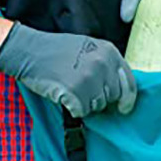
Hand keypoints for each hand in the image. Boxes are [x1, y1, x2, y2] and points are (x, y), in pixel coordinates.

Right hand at [0, 23, 136, 117]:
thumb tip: (119, 89)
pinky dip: (73, 108)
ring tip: (70, 87)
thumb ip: (106, 64)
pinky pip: (82, 111)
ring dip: (85, 103)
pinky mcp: (76, 92)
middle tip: (81, 89)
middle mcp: (103, 64)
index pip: (129, 82)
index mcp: (109, 52)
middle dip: (99, 98)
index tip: (124, 108)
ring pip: (97, 105)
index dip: (128, 98)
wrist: (31, 51)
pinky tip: (63, 94)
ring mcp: (90, 78)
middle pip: (113, 96)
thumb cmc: (57, 50)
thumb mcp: (89, 48)